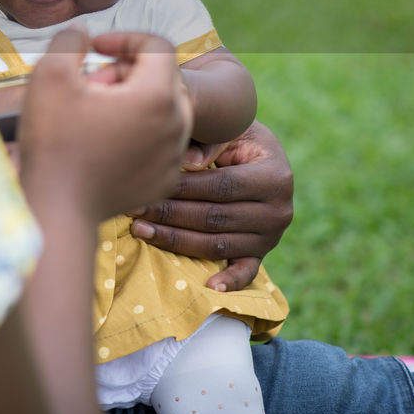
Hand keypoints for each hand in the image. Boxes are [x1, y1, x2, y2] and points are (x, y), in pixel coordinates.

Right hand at [20, 30, 191, 222]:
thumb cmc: (53, 141)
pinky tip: (104, 144)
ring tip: (97, 116)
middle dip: (127, 73)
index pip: (157, 45)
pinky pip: (160, 142)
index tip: (95, 50)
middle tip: (91, 87)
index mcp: (157, 95)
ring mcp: (174, 156)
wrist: (58, 208)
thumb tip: (84, 32)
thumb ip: (71, 40)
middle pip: (163, 77)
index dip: (124, 38)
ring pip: (164, 110)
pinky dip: (138, 134)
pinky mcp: (166, 180)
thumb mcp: (51, 75)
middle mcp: (178, 124)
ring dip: (133, 102)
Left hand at [129, 120, 292, 291]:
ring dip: (176, 241)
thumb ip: (211, 141)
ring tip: (141, 230)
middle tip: (134, 209)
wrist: (255, 154)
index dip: (182, 188)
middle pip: (215, 218)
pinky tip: (209, 286)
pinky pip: (246, 271)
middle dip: (170, 214)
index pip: (221, 186)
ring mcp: (271, 236)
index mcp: (275, 176)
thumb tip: (188, 164)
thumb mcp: (230, 127)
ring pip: (218, 245)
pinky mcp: (262, 252)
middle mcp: (279, 210)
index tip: (148, 185)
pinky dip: (230, 281)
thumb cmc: (234, 135)